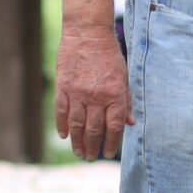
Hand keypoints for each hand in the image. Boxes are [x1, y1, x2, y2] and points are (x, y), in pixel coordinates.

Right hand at [55, 25, 131, 159]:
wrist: (88, 34)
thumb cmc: (109, 56)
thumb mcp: (124, 77)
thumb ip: (126, 101)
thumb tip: (131, 123)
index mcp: (115, 95)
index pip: (114, 127)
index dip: (112, 143)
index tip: (109, 153)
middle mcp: (97, 97)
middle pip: (94, 130)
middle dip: (92, 147)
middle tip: (90, 157)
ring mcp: (78, 93)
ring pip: (77, 125)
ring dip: (77, 142)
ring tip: (78, 152)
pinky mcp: (63, 87)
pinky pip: (62, 112)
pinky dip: (62, 125)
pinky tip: (65, 135)